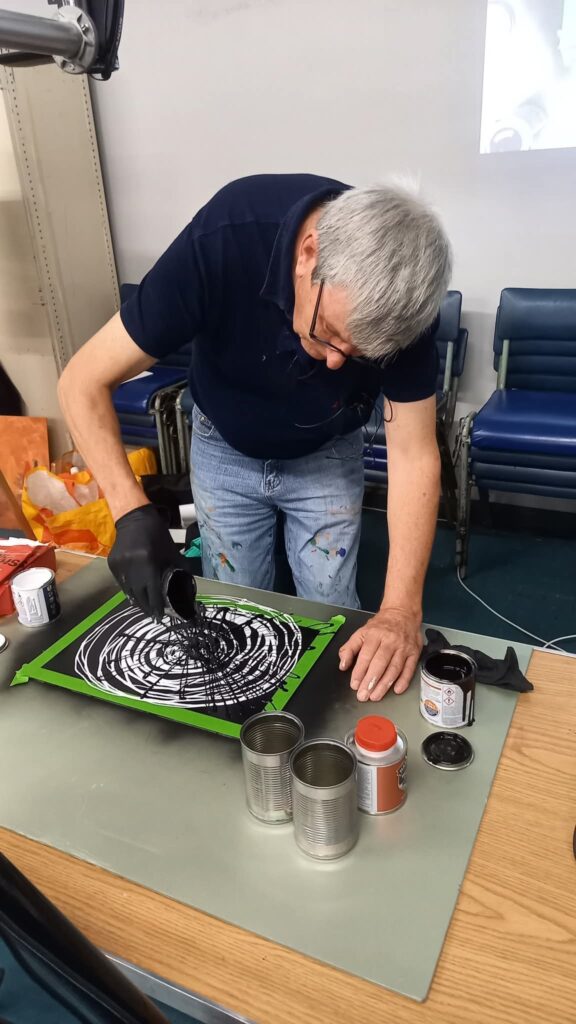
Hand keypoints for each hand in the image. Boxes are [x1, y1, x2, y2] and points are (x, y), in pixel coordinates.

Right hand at [108, 504, 193, 619]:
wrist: (134, 518)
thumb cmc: (157, 535)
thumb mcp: (171, 552)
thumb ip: (180, 570)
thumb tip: (188, 588)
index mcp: (149, 562)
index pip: (153, 591)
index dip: (156, 606)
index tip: (160, 616)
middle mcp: (132, 566)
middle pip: (139, 594)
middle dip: (147, 607)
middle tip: (153, 615)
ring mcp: (120, 566)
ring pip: (128, 591)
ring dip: (137, 600)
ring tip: (145, 607)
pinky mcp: (112, 564)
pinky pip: (121, 583)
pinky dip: (129, 589)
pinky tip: (135, 593)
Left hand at [338, 607, 422, 701]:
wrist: (402, 612)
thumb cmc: (380, 626)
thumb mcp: (361, 632)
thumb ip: (349, 648)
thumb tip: (342, 665)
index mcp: (374, 634)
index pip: (366, 655)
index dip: (359, 671)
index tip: (354, 684)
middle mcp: (390, 640)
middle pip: (380, 663)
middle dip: (371, 681)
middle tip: (364, 695)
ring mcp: (403, 647)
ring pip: (394, 668)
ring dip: (384, 684)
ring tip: (376, 696)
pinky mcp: (414, 652)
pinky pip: (409, 668)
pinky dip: (404, 680)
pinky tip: (396, 690)